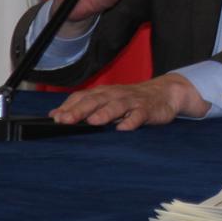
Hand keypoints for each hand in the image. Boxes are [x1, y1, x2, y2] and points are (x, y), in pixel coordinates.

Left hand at [48, 73, 206, 129]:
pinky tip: (124, 128)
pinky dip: (132, 121)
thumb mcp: (107, 99)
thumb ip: (83, 106)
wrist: (166, 92)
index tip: (55, 118)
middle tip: (66, 120)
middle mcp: (116, 95)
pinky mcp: (148, 109)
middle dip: (80, 110)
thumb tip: (55, 114)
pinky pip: (140, 115)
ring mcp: (133, 102)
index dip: (69, 106)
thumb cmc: (131, 99)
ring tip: (93, 121)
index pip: (83, 97)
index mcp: (104, 92)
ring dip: (105, 113)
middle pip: (96, 100)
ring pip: (117, 106)